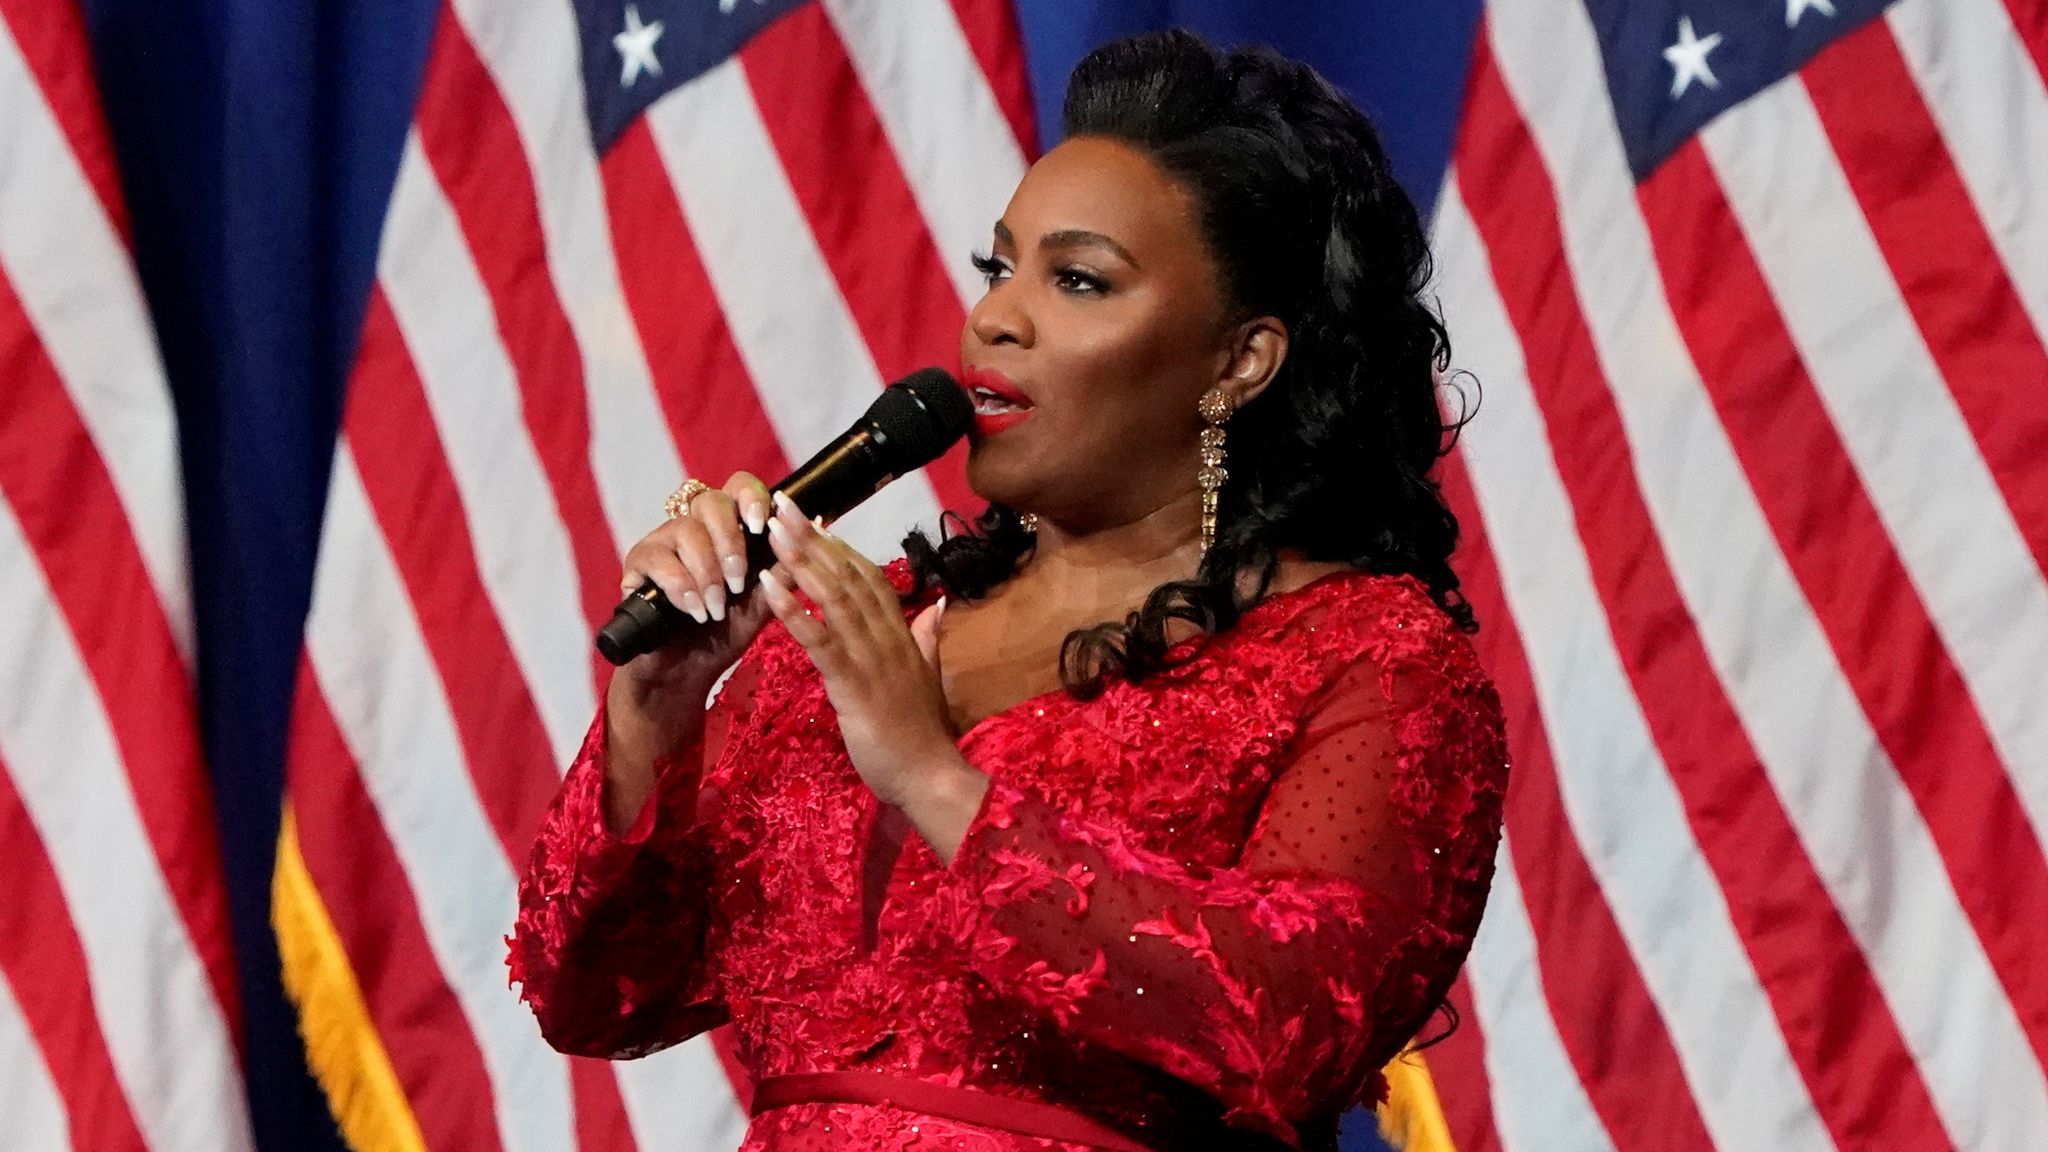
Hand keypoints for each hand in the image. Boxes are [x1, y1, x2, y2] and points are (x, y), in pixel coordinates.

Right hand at [614, 471, 777, 703]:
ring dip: (707, 573)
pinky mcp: (637, 563)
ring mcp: (663, 541)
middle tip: (738, 581)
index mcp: (729, 528)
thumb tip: (818, 529)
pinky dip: (681, 587)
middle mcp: (695, 525)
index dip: (751, 498)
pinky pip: (659, 559)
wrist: (687, 672)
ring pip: (686, 531)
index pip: (739, 488)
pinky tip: (694, 610)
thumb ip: (784, 571)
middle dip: (729, 542)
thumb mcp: (762, 604)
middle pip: (711, 502)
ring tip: (716, 609)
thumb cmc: (725, 633)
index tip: (762, 526)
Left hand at [757, 493, 986, 833]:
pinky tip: (770, 588)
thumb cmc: (919, 735)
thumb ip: (928, 640)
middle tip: (783, 505)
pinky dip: (795, 610)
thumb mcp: (926, 679)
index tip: (814, 520)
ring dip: (802, 561)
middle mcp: (889, 637)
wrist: (929, 777)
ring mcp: (873, 658)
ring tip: (773, 531)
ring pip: (835, 598)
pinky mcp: (854, 684)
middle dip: (814, 539)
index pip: (870, 578)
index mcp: (902, 635)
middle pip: (849, 576)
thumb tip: (936, 607)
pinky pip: (821, 640)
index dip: (841, 548)